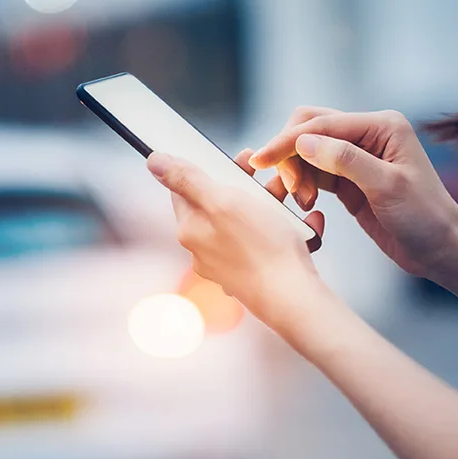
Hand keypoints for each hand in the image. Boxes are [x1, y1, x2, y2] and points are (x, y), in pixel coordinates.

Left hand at [146, 149, 325, 328]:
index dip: (210, 168)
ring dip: (271, 205)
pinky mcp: (256, 272)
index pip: (186, 190)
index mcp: (191, 230)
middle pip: (221, 204)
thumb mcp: (222, 202)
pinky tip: (303, 225)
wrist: (295, 298)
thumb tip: (154, 161)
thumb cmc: (262, 250)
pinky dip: (287, 228)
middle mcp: (206, 250)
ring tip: (291, 200)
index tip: (235, 160)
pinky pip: (271, 240)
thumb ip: (187, 179)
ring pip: (249, 220)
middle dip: (248, 186)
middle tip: (270, 177)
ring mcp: (232, 263)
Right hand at [249, 107, 457, 279]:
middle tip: (286, 189)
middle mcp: (368, 134)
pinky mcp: (350, 180)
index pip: (322, 123)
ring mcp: (358, 157)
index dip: (288, 140)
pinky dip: (303, 185)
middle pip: (310, 129)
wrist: (440, 249)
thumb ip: (345, 160)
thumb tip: (303, 141)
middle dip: (290, 155)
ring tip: (301, 203)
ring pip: (308, 153)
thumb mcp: (387, 186)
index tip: (260, 160)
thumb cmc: (424, 217)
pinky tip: (304, 205)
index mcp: (382, 125)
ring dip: (295, 174)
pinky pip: (315, 173)